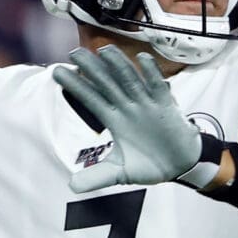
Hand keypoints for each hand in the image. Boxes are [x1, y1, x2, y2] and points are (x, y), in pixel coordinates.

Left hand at [53, 45, 201, 192]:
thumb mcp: (120, 173)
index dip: (76, 86)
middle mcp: (128, 107)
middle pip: (107, 83)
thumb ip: (97, 177)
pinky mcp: (166, 107)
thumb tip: (71, 186)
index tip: (57, 72)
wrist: (180, 166)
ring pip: (130, 80)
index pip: (91, 98)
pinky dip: (151, 74)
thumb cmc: (150, 164)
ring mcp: (147, 105)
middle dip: (92, 69)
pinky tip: (143, 60)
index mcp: (115, 119)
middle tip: (74, 52)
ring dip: (118, 65)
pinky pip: (158, 88)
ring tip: (104, 51)